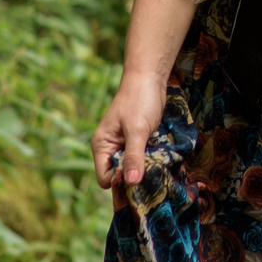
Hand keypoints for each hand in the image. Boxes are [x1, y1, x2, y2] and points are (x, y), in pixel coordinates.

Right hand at [91, 74, 165, 189]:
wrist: (149, 78)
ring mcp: (124, 146)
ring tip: (158, 170)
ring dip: (143, 172)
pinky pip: (141, 160)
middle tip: (152, 179)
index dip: (120, 182)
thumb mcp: (137, 130)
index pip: (106, 178)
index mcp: (102, 146)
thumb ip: (134, 156)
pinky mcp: (137, 142)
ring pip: (131, 169)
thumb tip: (131, 183)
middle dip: (133, 180)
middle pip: (119, 177)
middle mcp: (110, 149)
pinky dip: (149, 163)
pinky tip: (160, 162)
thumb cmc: (139, 100)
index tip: (139, 177)